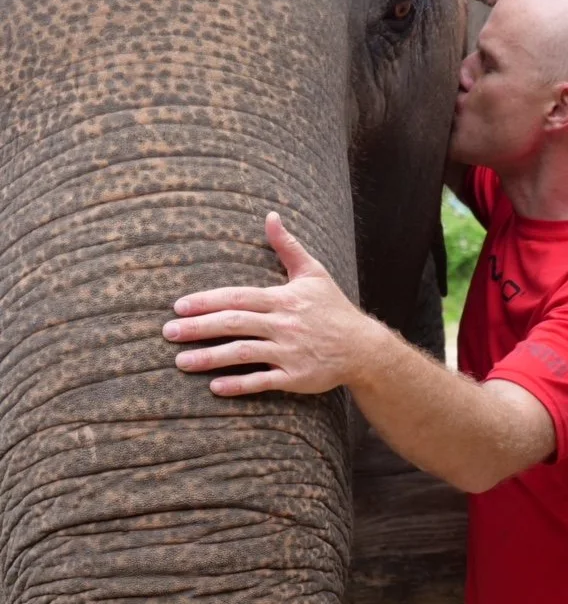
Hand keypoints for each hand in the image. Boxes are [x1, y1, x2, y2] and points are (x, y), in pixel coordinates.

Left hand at [163, 213, 382, 396]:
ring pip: (243, 354)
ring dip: (210, 358)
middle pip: (234, 324)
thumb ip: (287, 246)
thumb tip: (270, 216)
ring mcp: (290, 353)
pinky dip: (239, 385)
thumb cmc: (333, 308)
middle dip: (199, 328)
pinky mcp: (296, 377)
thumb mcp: (313, 273)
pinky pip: (263, 381)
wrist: (363, 347)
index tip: (180, 306)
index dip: (208, 302)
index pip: (239, 298)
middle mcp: (284, 326)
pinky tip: (215, 387)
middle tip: (168, 332)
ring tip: (181, 361)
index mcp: (284, 300)